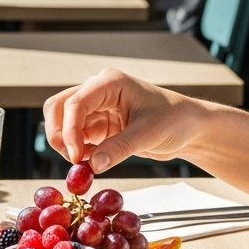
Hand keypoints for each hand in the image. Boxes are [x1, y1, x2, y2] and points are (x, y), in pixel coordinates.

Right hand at [43, 69, 196, 169]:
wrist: (189, 127)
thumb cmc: (175, 120)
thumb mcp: (148, 134)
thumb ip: (119, 148)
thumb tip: (92, 166)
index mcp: (109, 82)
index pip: (75, 103)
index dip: (69, 130)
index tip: (76, 156)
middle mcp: (98, 91)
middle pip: (59, 107)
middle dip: (59, 134)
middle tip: (72, 159)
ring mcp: (97, 107)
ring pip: (64, 123)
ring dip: (68, 145)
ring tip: (85, 164)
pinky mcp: (100, 124)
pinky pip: (77, 137)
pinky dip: (79, 152)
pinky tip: (92, 163)